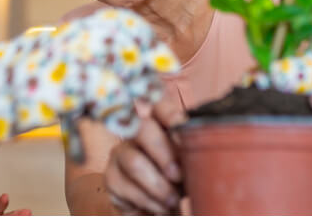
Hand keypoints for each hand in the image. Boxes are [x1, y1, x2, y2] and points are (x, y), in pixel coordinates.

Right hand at [105, 99, 186, 214]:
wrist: (160, 209)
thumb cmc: (179, 182)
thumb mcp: (190, 166)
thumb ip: (191, 155)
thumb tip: (200, 155)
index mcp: (160, 125)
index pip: (158, 105)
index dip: (169, 113)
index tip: (183, 128)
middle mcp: (136, 134)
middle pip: (142, 128)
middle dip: (163, 153)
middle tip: (179, 176)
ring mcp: (120, 154)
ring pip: (133, 162)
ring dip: (157, 185)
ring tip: (173, 200)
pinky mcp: (111, 178)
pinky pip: (124, 186)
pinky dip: (147, 201)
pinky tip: (160, 207)